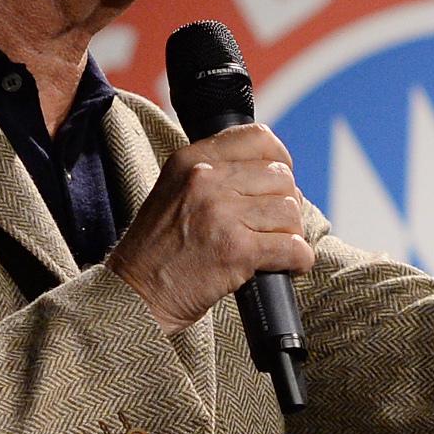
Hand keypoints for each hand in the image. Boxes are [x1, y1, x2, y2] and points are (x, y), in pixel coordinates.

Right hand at [108, 125, 315, 334]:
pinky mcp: (237, 249)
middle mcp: (205, 179)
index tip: (278, 183)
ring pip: (290, 211)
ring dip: (290, 234)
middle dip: (284, 205)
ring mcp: (222, 213)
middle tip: (271, 227)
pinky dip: (298, 260)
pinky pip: (293, 247)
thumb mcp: (174, 191)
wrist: (135, 295)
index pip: (258, 138)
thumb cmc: (158, 251)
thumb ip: (214, 174)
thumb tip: (273, 172)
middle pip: (281, 177)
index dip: (280, 160)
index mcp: (191, 159)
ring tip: (274, 249)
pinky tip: (286, 267)